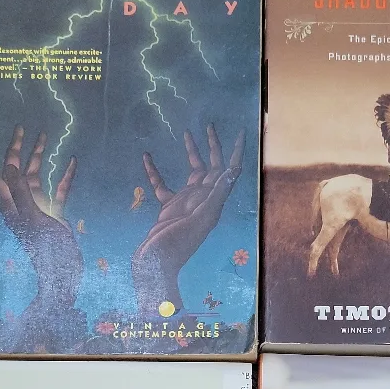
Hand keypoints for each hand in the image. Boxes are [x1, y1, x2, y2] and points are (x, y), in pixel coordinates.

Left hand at [0, 125, 82, 309]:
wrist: (64, 274)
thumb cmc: (48, 250)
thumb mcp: (34, 219)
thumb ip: (21, 192)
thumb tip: (8, 166)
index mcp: (11, 205)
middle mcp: (21, 202)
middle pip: (14, 170)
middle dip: (16, 148)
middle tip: (20, 128)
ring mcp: (38, 207)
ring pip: (36, 176)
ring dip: (39, 157)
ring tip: (44, 136)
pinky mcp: (54, 213)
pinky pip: (58, 189)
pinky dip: (64, 175)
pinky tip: (71, 162)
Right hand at [131, 123, 244, 315]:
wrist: (155, 263)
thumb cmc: (177, 244)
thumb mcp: (200, 219)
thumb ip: (215, 196)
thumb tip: (232, 171)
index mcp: (213, 201)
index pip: (229, 171)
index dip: (237, 152)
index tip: (242, 133)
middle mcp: (203, 199)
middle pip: (213, 167)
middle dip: (213, 146)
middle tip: (211, 125)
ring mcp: (186, 202)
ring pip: (191, 172)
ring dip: (191, 153)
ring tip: (186, 132)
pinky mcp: (169, 207)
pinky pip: (162, 184)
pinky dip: (156, 170)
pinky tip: (147, 156)